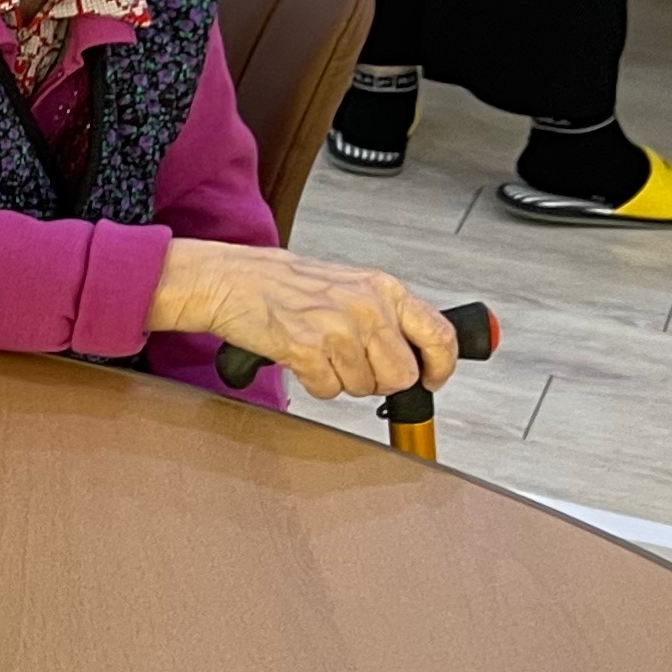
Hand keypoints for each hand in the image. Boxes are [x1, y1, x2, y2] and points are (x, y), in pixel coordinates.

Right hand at [150, 240, 460, 402]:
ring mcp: (338, 329)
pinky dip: (315, 383)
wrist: (230, 280)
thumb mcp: (349, 285)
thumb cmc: (284, 284)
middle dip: (381, 382)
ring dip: (343, 380)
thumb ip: (385, 315)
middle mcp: (367, 307)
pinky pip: (329, 390)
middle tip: (356, 368)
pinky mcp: (308, 350)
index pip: (439, 335)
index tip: (432, 379)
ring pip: (365, 387)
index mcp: (384, 288)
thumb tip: (416, 354)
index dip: (441, 366)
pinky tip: (302, 359)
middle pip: (402, 374)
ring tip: (320, 354)